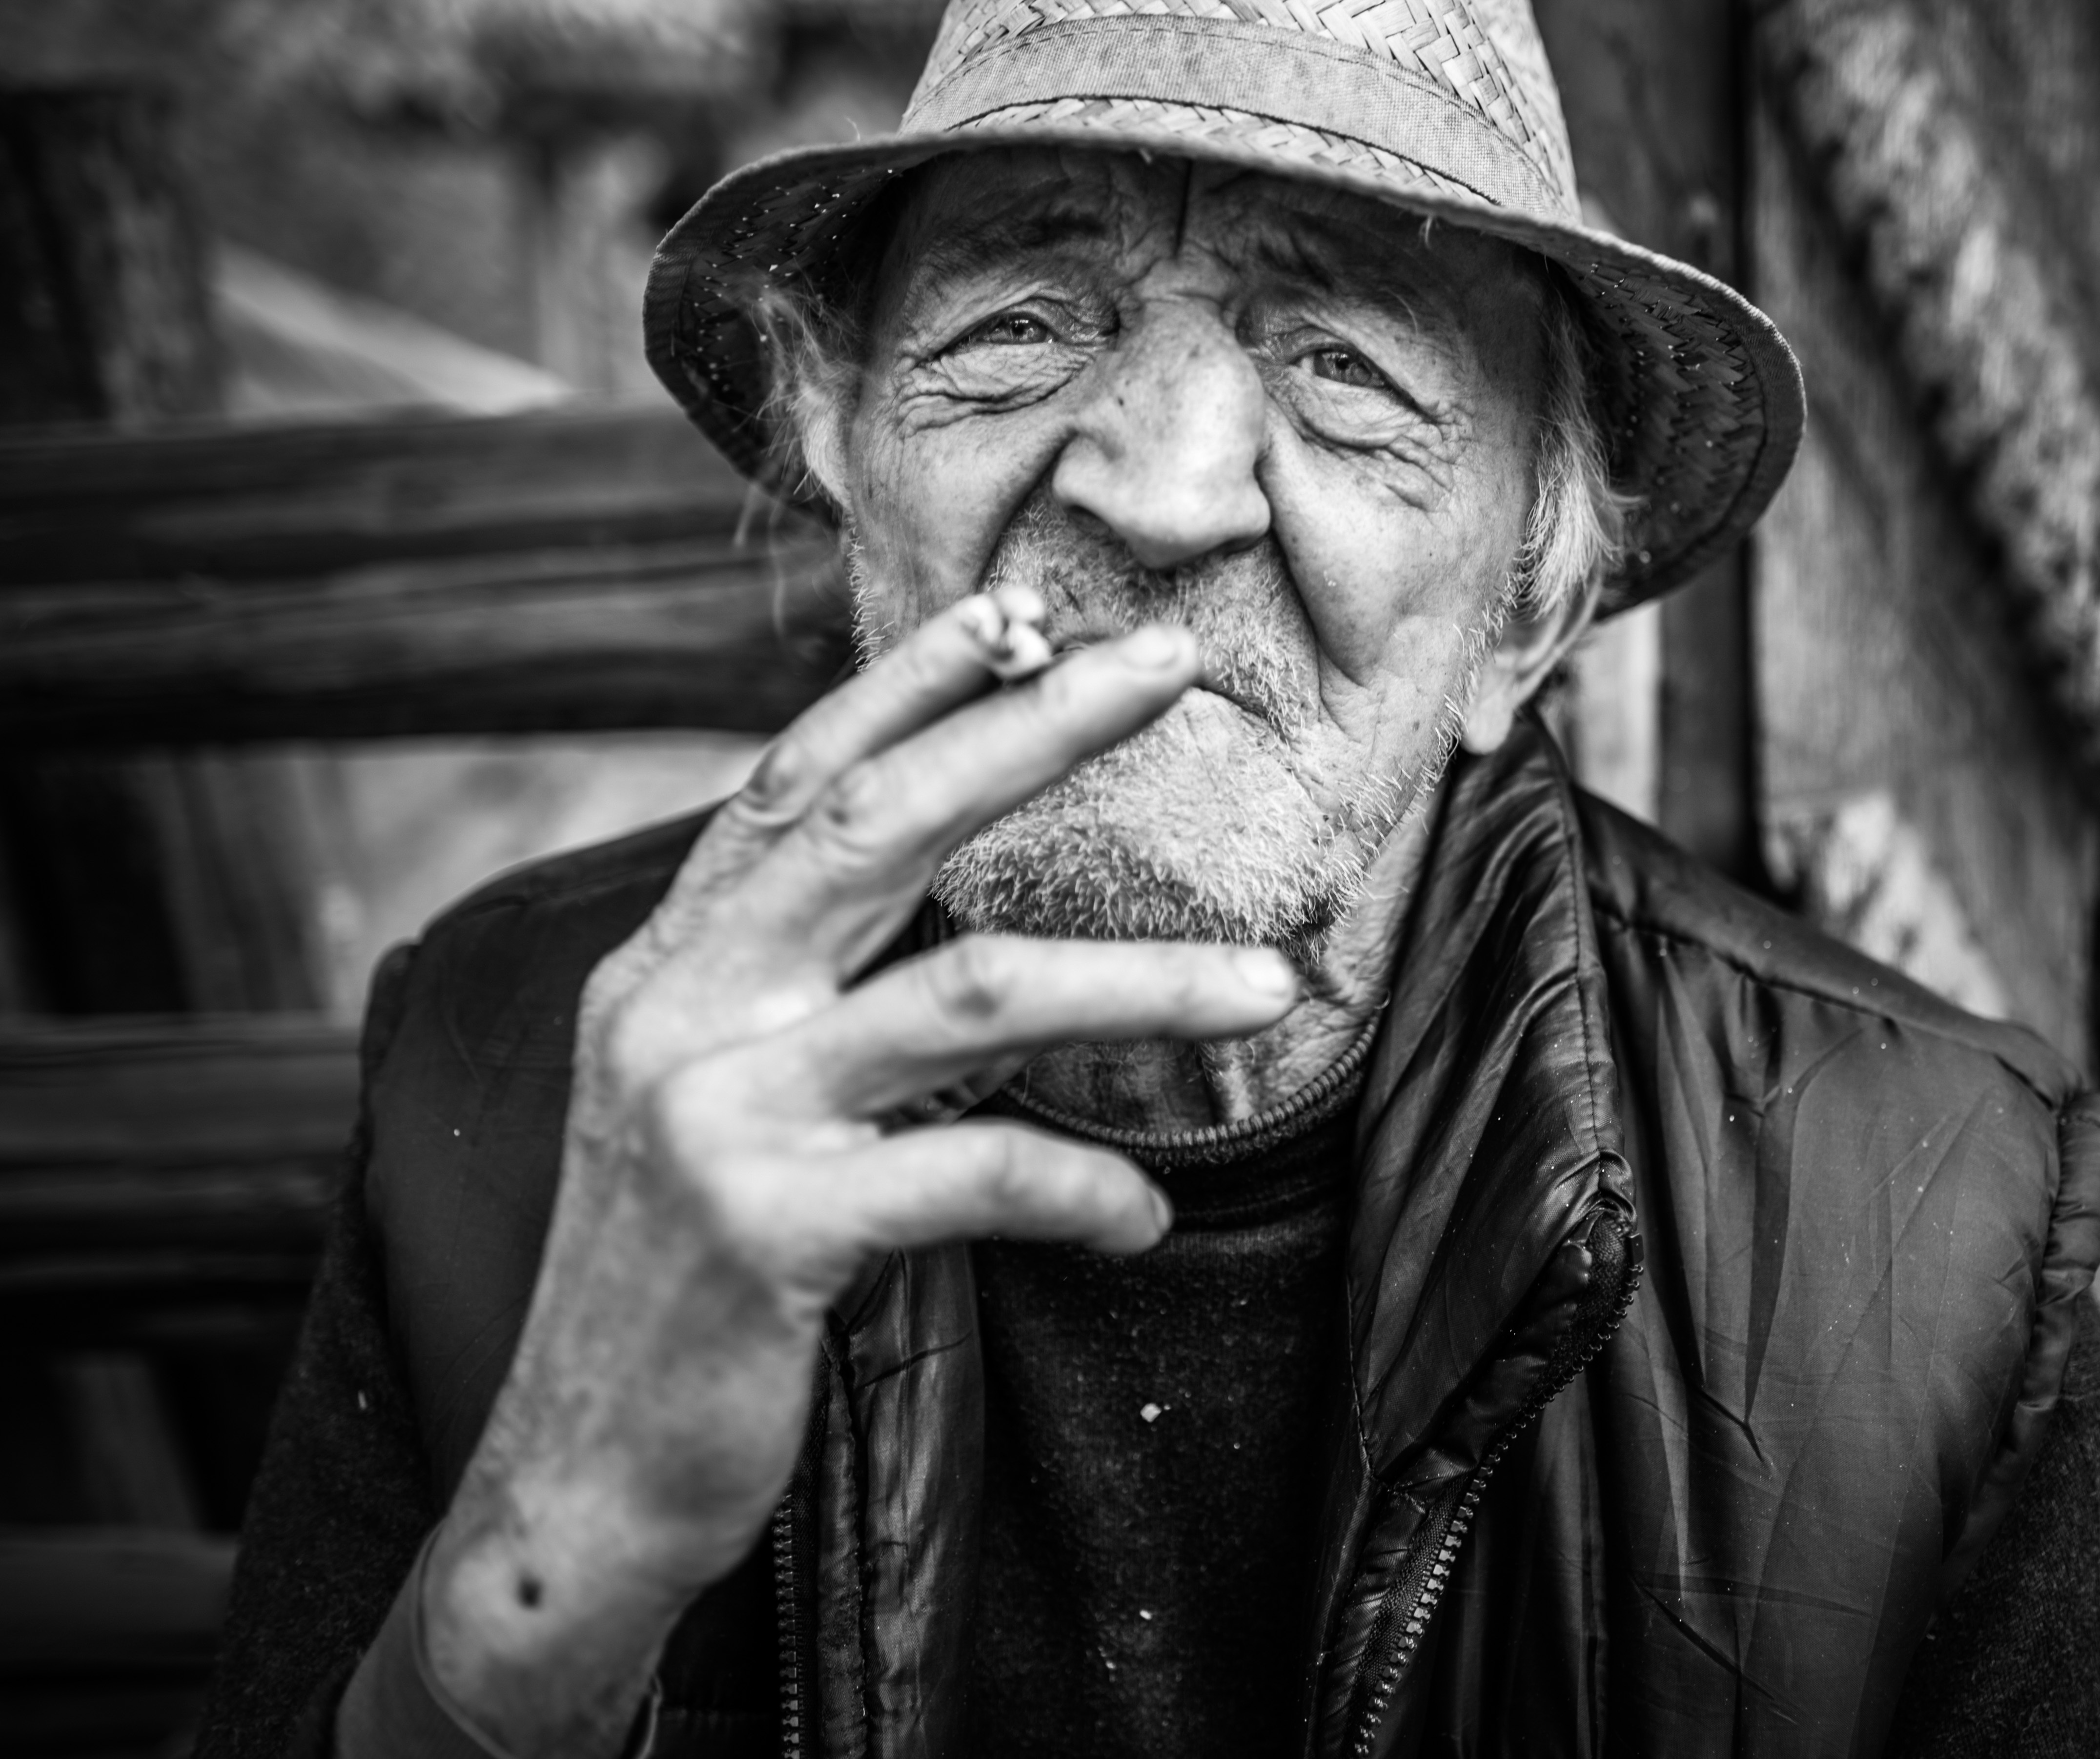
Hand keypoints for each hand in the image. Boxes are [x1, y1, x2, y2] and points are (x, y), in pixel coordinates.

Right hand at [417, 591, 1297, 1754]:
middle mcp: (678, 1008)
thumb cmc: (681, 1285)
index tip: (1027, 610)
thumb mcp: (710, 1104)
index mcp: (670, 966)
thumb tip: (933, 914)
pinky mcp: (765, 1228)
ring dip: (1136, 979)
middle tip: (1164, 666)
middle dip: (1029, 730)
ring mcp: (714, 1112)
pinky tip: (1143, 1219)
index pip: (800, 783)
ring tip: (1267, 982)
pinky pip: (972, 1174)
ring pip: (965, 994)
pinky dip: (1080, 1189)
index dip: (910, 686)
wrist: (577, 1480)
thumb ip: (789, 994)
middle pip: (879, 825)